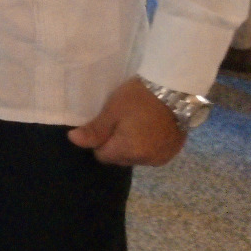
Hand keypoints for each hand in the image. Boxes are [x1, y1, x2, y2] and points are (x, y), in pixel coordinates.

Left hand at [67, 77, 186, 166]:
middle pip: (120, 158)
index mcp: (129, 151)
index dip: (101, 140)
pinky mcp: (172, 152)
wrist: (176, 90)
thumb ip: (94, 130)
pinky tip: (150, 128)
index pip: (103, 156)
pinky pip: (151, 154)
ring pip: (136, 157)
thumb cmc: (140, 97)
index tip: (107, 123)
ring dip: (133, 145)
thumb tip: (73, 140)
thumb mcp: (113, 110)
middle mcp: (147, 160)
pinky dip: (148, 144)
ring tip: (137, 122)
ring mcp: (162, 157)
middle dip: (116, 143)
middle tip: (122, 120)